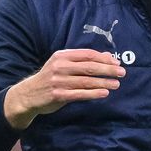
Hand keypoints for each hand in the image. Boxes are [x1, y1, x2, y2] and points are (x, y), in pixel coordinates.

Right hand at [4, 48, 125, 129]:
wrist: (28, 94)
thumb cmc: (51, 78)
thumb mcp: (63, 65)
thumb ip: (83, 61)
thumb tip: (107, 57)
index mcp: (62, 56)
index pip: (88, 55)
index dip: (104, 59)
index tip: (117, 63)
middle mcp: (60, 67)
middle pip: (89, 67)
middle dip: (108, 70)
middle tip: (122, 73)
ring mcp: (58, 81)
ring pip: (86, 81)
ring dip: (104, 82)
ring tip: (116, 84)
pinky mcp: (58, 95)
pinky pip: (80, 94)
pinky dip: (93, 93)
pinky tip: (104, 93)